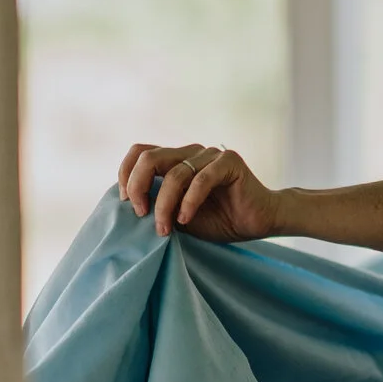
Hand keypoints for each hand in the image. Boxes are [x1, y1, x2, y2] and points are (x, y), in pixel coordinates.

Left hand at [116, 143, 279, 242]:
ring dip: (164, 205)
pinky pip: (201, 179)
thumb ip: (158, 204)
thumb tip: (128, 208)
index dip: (125, 174)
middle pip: (149, 157)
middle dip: (137, 187)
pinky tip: (186, 220)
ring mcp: (210, 155)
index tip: (125, 203)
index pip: (140, 152)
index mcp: (176, 159)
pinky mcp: (229, 162)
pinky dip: (189, 202)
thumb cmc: (219, 220)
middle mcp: (190, 152)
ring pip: (174, 174)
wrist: (258, 222)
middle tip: (140, 214)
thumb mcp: (178, 215)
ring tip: (164, 229)